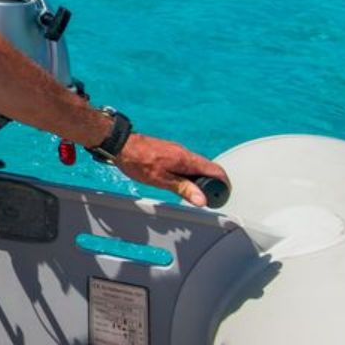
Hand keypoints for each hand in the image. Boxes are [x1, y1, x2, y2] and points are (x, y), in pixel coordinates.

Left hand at [111, 133, 229, 207]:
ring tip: (192, 193)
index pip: (216, 170)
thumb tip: (202, 200)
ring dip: (199, 180)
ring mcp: (177, 151)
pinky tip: (179, 182)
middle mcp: (185, 153)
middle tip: (207, 198)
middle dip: (212, 184)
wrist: (121, 145)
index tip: (222, 196)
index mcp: (187, 159)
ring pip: (196, 166)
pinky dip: (189, 174)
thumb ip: (183, 189)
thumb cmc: (138, 161)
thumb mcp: (161, 180)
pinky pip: (186, 164)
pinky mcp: (169, 152)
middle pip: (208, 169)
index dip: (223, 184)